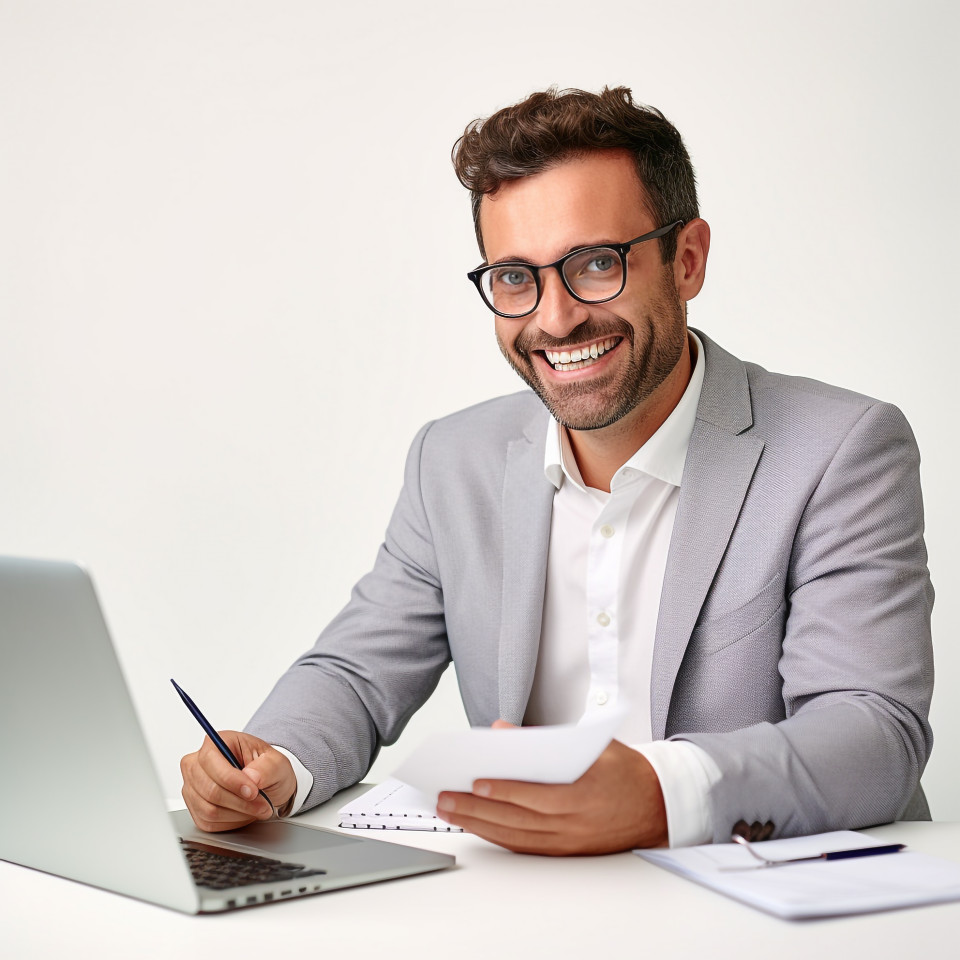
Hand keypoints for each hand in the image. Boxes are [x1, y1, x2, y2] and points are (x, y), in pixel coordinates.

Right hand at [180, 731, 296, 831]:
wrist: (266, 784)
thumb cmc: (266, 769)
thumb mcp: (277, 762)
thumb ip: (267, 767)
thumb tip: (252, 776)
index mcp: (215, 743)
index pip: (211, 761)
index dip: (232, 780)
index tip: (253, 791)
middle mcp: (197, 764)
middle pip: (209, 790)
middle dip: (240, 801)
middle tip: (263, 804)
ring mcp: (193, 787)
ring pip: (209, 810)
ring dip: (238, 813)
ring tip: (257, 808)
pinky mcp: (195, 809)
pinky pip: (209, 822)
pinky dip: (231, 821)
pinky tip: (244, 812)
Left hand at [435, 721, 666, 854]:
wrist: (658, 807)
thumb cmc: (625, 771)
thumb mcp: (592, 744)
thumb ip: (545, 739)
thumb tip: (503, 731)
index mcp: (584, 793)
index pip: (535, 795)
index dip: (503, 791)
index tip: (475, 782)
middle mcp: (574, 824)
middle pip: (516, 819)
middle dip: (476, 809)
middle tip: (445, 797)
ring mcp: (569, 842)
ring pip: (515, 836)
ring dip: (478, 825)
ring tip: (450, 810)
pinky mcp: (565, 852)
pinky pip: (524, 847)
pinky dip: (497, 836)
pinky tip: (476, 826)